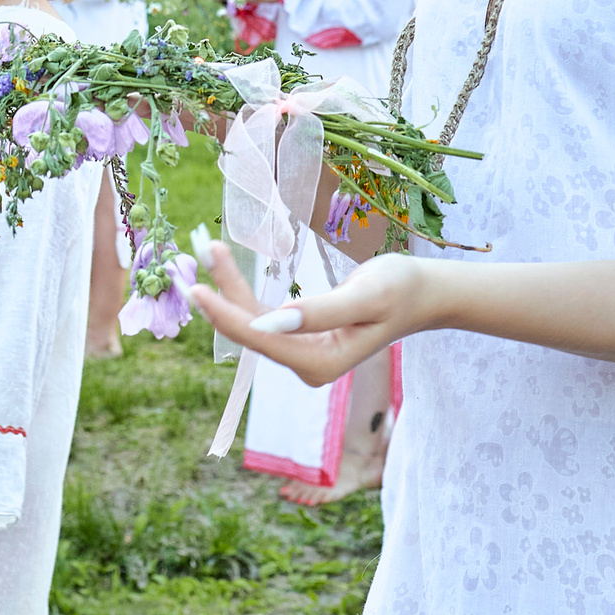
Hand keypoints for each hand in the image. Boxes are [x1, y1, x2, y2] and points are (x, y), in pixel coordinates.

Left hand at [192, 239, 425, 386]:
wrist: (423, 294)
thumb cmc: (400, 289)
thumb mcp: (365, 295)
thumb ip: (319, 311)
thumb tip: (268, 322)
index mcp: (319, 363)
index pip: (259, 339)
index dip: (224, 314)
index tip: (196, 288)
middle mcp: (306, 365)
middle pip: (249, 331)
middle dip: (219, 296)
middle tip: (190, 255)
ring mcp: (302, 354)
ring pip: (252, 321)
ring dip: (229, 287)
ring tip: (209, 249)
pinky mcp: (301, 338)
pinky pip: (263, 315)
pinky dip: (243, 289)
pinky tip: (225, 264)